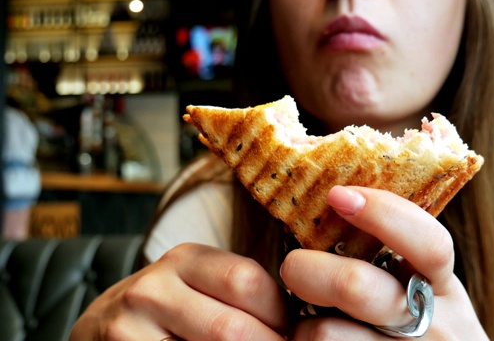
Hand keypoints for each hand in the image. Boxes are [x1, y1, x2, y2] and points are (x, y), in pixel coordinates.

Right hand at [70, 243, 288, 340]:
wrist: (97, 331)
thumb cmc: (166, 310)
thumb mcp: (197, 285)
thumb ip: (238, 294)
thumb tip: (298, 323)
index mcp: (184, 260)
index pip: (247, 281)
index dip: (280, 315)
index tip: (292, 332)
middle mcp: (152, 289)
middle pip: (231, 328)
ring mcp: (129, 328)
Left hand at [280, 185, 488, 339]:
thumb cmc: (421, 325)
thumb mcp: (423, 288)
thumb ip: (392, 253)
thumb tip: (335, 199)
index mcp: (441, 287)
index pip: (429, 245)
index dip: (385, 214)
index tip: (338, 195)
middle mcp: (430, 325)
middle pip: (357, 287)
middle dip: (311, 270)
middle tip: (292, 265)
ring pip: (327, 332)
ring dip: (302, 323)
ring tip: (305, 320)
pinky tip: (307, 339)